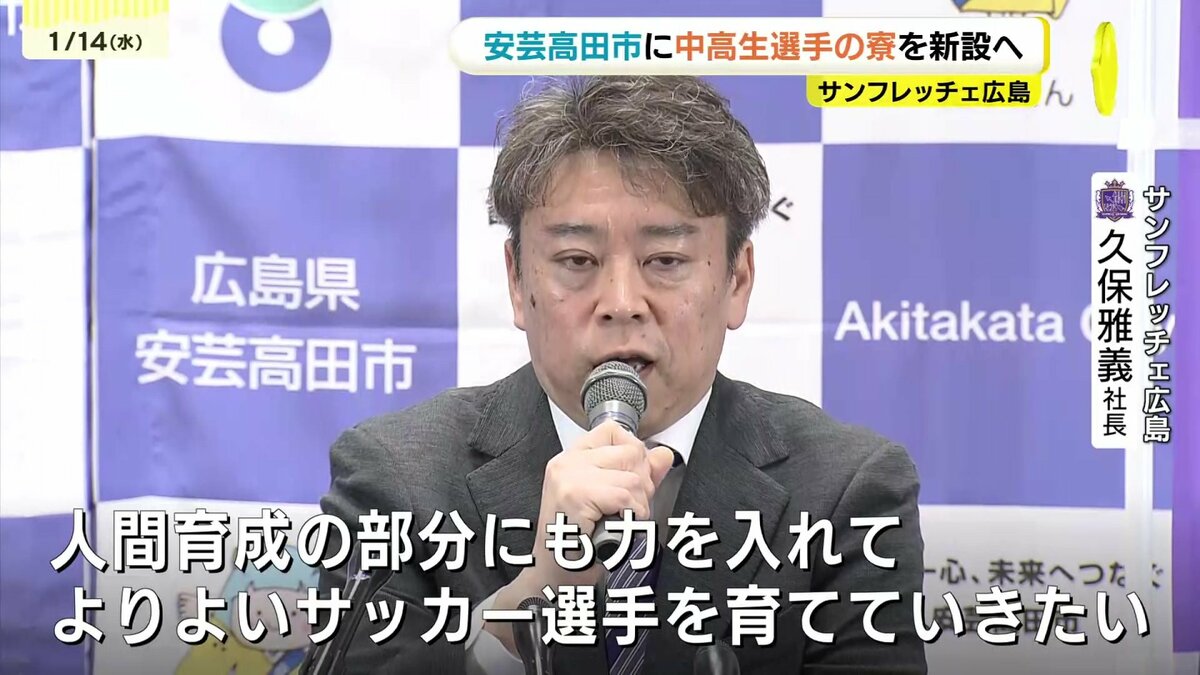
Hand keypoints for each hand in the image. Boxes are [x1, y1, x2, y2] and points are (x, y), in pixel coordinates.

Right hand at [485, 421, 674, 650]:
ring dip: (639, 506)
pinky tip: (619, 529)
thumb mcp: (611, 502)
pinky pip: (626, 496)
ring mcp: (568, 477)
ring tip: (621, 523)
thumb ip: (638, 475)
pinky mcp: (574, 496)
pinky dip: (632, 517)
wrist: (552, 578)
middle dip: (643, 484)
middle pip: (631, 451)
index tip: (632, 481)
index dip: (635, 454)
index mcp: (571, 458)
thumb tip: (664, 455)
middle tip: (629, 510)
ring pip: (633, 477)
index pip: (614, 431)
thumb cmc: (578, 545)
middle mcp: (566, 462)